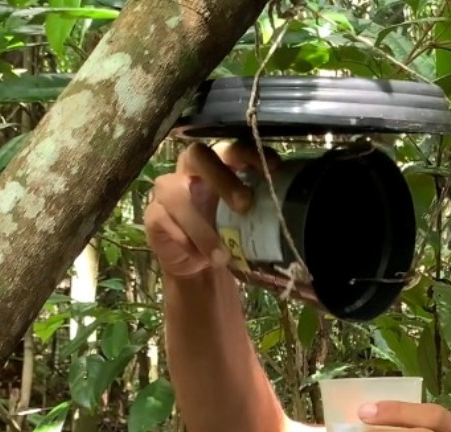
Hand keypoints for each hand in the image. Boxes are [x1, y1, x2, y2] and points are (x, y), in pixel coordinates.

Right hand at [144, 141, 279, 279]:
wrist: (199, 263)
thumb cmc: (226, 233)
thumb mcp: (247, 221)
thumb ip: (262, 209)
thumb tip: (295, 213)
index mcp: (220, 164)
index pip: (233, 148)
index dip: (251, 153)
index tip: (273, 168)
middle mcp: (191, 170)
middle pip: (199, 156)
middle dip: (222, 178)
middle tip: (244, 204)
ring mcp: (168, 190)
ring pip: (178, 194)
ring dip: (201, 226)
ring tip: (221, 255)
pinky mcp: (154, 214)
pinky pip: (164, 220)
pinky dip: (185, 240)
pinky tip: (199, 256)